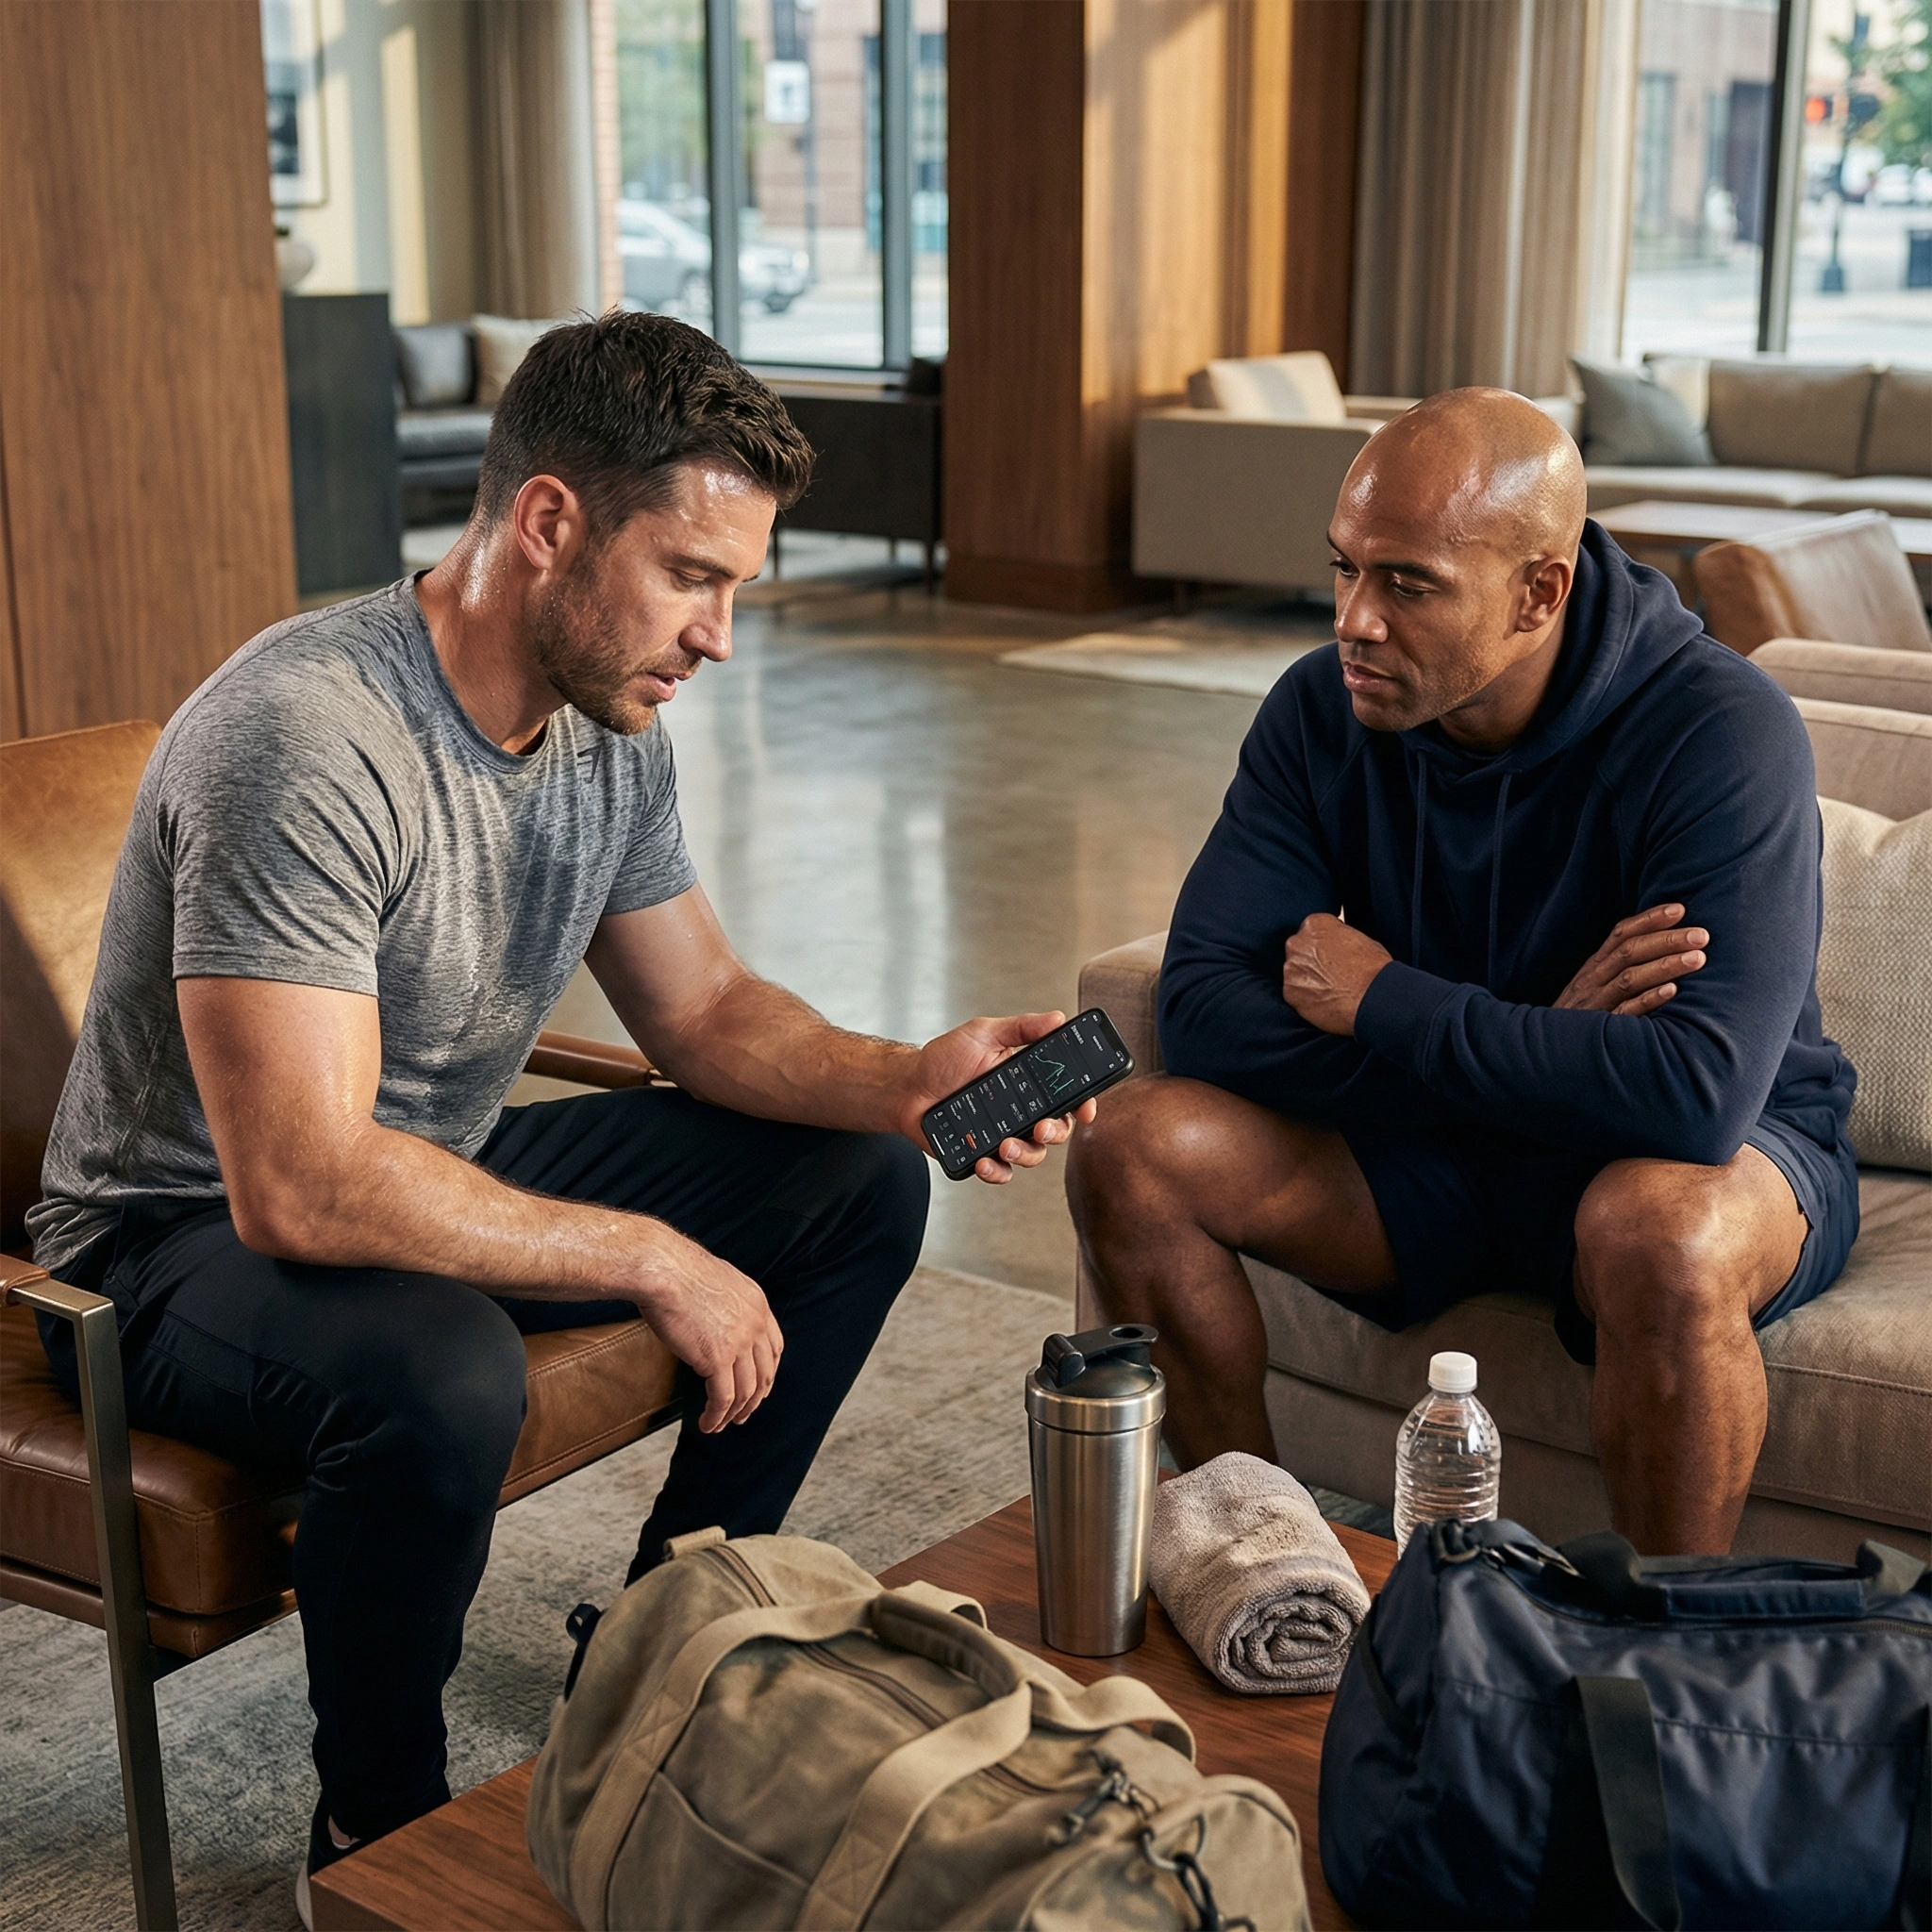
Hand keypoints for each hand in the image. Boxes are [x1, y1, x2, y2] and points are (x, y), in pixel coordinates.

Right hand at [631, 1225, 782, 1432]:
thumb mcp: (717, 1281)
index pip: (774, 1347)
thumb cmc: (677, 1270)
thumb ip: (726, 1302)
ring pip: (745, 1391)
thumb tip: (716, 1318)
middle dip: (754, 1398)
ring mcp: (739, 1343)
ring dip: (734, 1413)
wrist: (663, 1269)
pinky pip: (723, 1398)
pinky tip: (707, 1423)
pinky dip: (716, 1416)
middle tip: (742, 1414)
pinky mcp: (717, 1359)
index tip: (758, 1386)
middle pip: (765, 1373)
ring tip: (720, 1424)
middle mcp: (754, 1324)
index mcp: (757, 1303)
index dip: (767, 1371)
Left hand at [904, 1012, 1100, 1183]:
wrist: (906, 1086)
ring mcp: (1003, 1134)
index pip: (1066, 1095)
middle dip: (1055, 1132)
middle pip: (1056, 1129)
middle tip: (1041, 1127)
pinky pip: (1001, 1172)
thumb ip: (1021, 1028)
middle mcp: (1020, 1111)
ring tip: (1005, 1145)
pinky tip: (985, 1162)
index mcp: (1028, 1082)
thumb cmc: (943, 1060)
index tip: (1086, 1109)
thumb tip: (1057, 1018)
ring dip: (1025, 1154)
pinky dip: (997, 1171)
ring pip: (1032, 1154)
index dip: (1082, 1104)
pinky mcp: (982, 1155)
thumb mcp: (983, 1034)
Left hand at [1282, 915, 1391, 1036]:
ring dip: (1307, 979)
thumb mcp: (1360, 938)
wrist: (1372, 997)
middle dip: (1310, 960)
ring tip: (1328, 989)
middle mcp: (1297, 942)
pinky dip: (1305, 998)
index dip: (1323, 943)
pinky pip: (1294, 993)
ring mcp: (1291, 968)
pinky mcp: (1289, 992)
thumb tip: (1335, 946)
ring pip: (1295, 972)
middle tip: (1329, 972)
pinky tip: (1323, 1001)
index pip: (1311, 930)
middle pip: (1299, 950)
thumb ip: (1338, 938)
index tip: (1331, 953)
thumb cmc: (1373, 968)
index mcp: (1314, 924)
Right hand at [1555, 903, 1707, 1016]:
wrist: (1544, 1052)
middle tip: (1702, 935)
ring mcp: (1596, 1003)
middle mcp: (1593, 979)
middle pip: (1630, 952)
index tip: (1680, 909)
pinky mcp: (1599, 1029)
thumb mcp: (1592, 986)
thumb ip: (1617, 968)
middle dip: (1667, 940)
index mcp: (1594, 966)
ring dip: (1665, 965)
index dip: (1649, 919)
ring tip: (1698, 959)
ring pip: (1630, 978)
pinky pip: (1625, 1012)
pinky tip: (1672, 991)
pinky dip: (1648, 999)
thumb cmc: (1579, 1017)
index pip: (1621, 934)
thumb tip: (1660, 947)